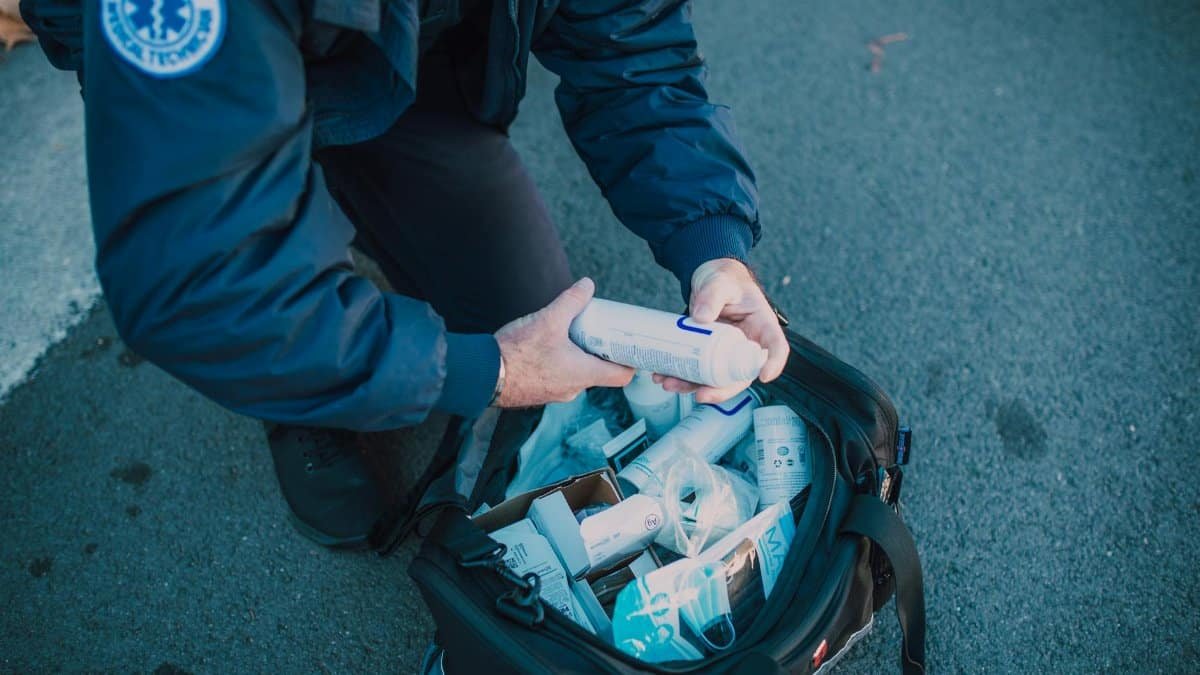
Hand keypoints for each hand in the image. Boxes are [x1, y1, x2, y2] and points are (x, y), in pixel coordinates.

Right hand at [494, 278, 635, 406]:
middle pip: (599, 371)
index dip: (629, 362)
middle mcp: (573, 388)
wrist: (483, 375)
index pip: (622, 376)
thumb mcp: (549, 319)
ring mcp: (555, 392)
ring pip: (576, 373)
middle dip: (598, 351)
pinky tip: (545, 346)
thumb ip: (572, 301)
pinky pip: (557, 376)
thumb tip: (587, 285)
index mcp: (583, 374)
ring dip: (576, 355)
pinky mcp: (539, 391)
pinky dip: (558, 362)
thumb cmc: (517, 353)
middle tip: (597, 331)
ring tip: (568, 334)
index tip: (627, 346)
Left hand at [653, 258, 788, 403]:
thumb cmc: (723, 278)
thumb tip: (702, 317)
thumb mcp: (719, 282)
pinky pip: (698, 370)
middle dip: (721, 390)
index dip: (774, 363)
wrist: (707, 279)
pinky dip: (681, 376)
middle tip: (701, 395)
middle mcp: (747, 343)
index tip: (764, 376)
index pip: (776, 347)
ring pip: (716, 378)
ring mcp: (726, 352)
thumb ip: (712, 295)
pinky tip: (663, 375)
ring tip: (669, 383)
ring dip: (693, 386)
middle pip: (742, 375)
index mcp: (762, 325)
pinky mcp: (708, 354)